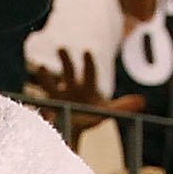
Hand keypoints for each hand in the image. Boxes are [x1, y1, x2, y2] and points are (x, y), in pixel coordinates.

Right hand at [26, 49, 141, 116]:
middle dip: (65, 60)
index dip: (89, 63)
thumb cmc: (94, 114)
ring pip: (50, 83)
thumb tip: (143, 101)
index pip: (90, 73)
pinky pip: (40, 103)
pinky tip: (29, 102)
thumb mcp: (108, 111)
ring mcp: (58, 95)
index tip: (87, 52)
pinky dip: (35, 103)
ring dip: (45, 75)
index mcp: (87, 86)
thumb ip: (124, 106)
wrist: (76, 125)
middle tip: (62, 48)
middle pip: (68, 71)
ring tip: (40, 67)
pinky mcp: (48, 106)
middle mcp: (71, 87)